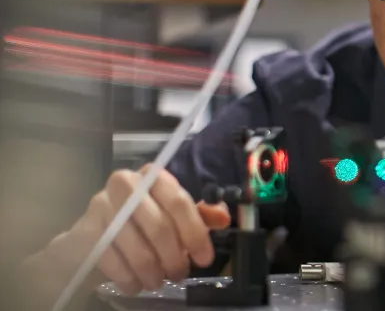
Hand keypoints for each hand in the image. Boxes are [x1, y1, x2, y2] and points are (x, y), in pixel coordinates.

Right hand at [31, 164, 230, 296]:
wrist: (89, 240)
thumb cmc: (139, 225)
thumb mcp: (173, 217)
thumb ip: (199, 216)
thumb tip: (223, 217)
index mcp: (153, 176)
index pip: (179, 202)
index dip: (195, 233)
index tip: (205, 259)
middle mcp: (125, 183)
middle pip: (159, 226)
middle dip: (174, 257)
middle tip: (179, 275)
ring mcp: (101, 205)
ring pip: (136, 247)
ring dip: (151, 272)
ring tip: (157, 282)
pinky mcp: (85, 229)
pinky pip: (112, 260)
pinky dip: (127, 277)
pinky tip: (135, 284)